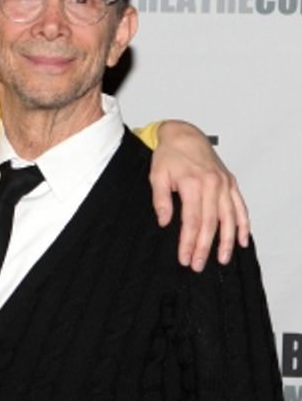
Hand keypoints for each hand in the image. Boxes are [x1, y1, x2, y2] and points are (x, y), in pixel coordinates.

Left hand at [149, 120, 249, 270]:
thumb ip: (161, 200)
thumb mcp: (157, 176)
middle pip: (211, 223)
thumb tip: (164, 222)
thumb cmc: (169, 155)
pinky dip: (243, 224)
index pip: (192, 221)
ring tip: (222, 259)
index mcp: (194, 184)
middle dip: (205, 247)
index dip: (189, 242)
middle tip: (198, 265)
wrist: (185, 135)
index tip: (184, 257)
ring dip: (226, 241)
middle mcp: (213, 185)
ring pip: (229, 218)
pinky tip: (242, 240)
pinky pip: (240, 207)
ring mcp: (224, 185)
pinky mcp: (231, 183)